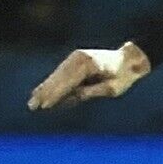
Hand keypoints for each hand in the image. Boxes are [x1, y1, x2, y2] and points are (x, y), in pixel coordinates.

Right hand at [27, 42, 150, 111]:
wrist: (130, 58)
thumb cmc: (124, 75)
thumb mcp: (113, 88)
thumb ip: (92, 92)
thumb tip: (73, 96)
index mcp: (88, 64)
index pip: (67, 82)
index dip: (55, 95)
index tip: (45, 105)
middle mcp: (78, 58)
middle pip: (58, 78)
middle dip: (45, 93)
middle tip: (32, 106)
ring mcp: (76, 58)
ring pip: (57, 75)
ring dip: (45, 88)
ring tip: (33, 101)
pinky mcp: (75, 60)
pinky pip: (61, 74)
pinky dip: (52, 83)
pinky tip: (41, 91)